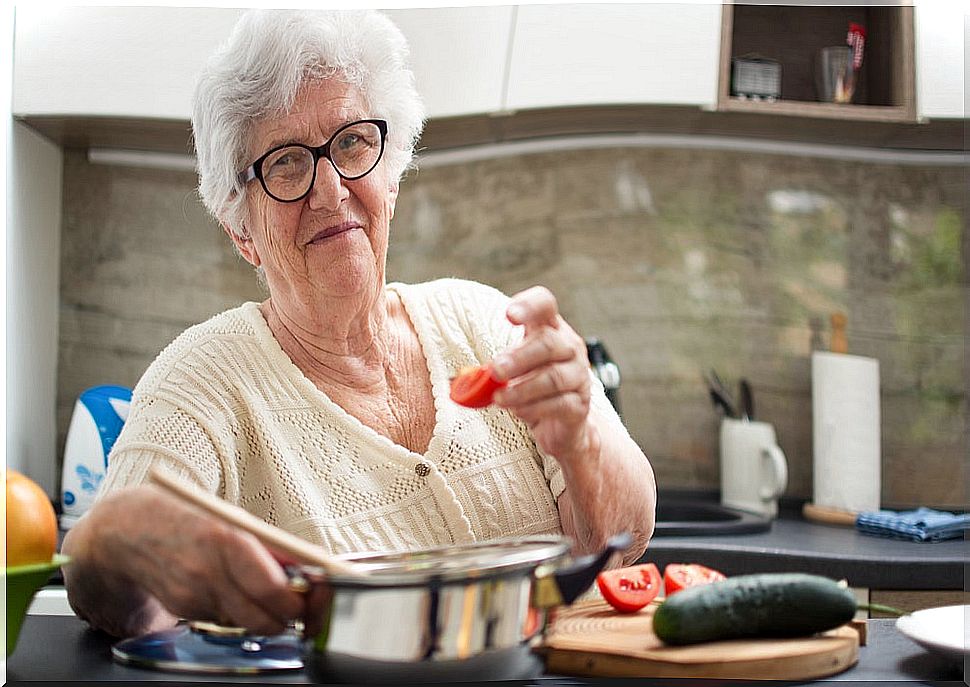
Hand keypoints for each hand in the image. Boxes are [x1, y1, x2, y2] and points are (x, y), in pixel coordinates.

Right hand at [65, 485, 322, 636]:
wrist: (126, 528)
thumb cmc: (187, 516)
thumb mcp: (231, 519)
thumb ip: (268, 547)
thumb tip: (308, 568)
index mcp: (228, 540)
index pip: (274, 587)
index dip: (301, 600)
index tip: (317, 598)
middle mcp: (208, 572)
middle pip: (263, 616)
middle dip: (289, 617)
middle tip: (302, 608)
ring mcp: (193, 595)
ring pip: (246, 623)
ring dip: (265, 616)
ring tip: (270, 599)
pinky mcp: (182, 609)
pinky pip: (223, 619)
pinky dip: (236, 612)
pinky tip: (232, 593)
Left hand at [490, 285, 596, 462]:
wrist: (558, 423)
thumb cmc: (530, 386)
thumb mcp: (511, 370)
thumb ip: (494, 368)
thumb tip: (468, 378)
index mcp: (549, 328)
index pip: (544, 304)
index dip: (529, 305)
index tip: (509, 315)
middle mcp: (569, 347)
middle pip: (548, 343)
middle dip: (518, 357)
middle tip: (496, 370)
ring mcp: (578, 375)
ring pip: (553, 377)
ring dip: (522, 388)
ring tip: (499, 398)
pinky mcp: (579, 405)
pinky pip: (559, 404)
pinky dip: (534, 408)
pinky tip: (518, 411)